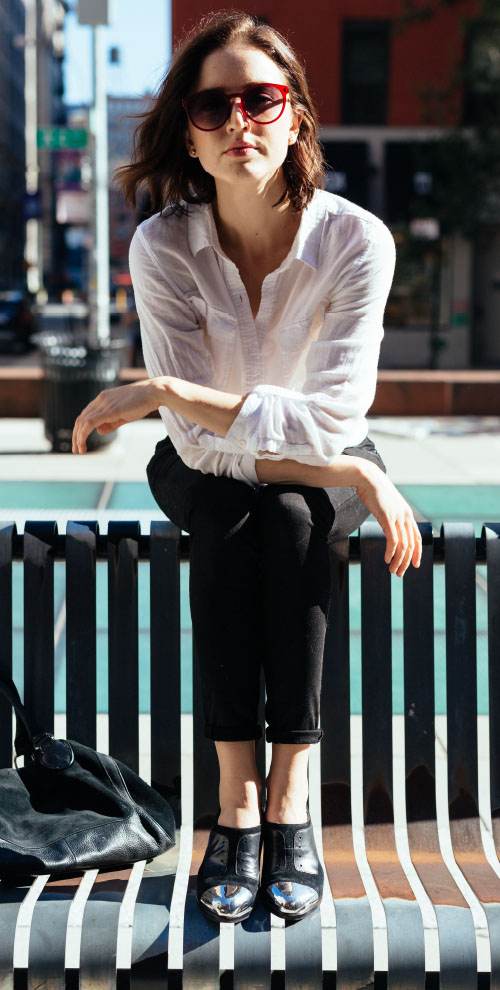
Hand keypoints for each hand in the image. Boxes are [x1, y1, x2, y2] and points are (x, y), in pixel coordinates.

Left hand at [72, 379, 160, 452]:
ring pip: (83, 422)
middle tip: (76, 449)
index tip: (80, 441)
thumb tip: (99, 431)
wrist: (154, 392)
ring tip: (79, 450)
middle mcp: (100, 400)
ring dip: (78, 437)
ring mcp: (104, 404)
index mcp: (103, 399)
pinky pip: (90, 423)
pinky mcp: (110, 410)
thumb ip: (111, 423)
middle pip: (81, 419)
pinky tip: (82, 443)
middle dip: (76, 435)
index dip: (80, 429)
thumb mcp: (124, 415)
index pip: (85, 414)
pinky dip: (83, 434)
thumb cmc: (142, 403)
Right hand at [354, 462, 421, 576]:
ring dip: (398, 560)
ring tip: (393, 570)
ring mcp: (397, 517)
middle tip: (400, 573)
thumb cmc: (375, 492)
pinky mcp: (387, 518)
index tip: (415, 565)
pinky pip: (393, 540)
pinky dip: (391, 552)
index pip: (417, 538)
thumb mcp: (387, 506)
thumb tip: (388, 525)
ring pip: (403, 545)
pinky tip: (387, 559)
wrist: (369, 479)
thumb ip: (391, 516)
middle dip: (407, 562)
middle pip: (411, 545)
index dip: (418, 553)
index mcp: (407, 515)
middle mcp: (406, 517)